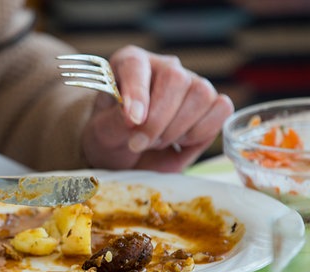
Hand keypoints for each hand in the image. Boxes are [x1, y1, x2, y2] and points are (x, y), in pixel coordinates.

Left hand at [81, 46, 233, 171]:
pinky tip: (180, 141)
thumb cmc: (112, 136)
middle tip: (139, 143)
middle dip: (158, 121)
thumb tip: (135, 118)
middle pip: (176, 79)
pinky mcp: (211, 104)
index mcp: (130, 63)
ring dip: (178, 129)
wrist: (128, 156)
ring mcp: (191, 83)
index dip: (136, 93)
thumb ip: (115, 122)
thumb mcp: (102, 132)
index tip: (132, 122)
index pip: (136, 65)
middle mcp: (163, 67)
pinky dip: (201, 132)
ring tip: (157, 142)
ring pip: (201, 94)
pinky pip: (221, 109)